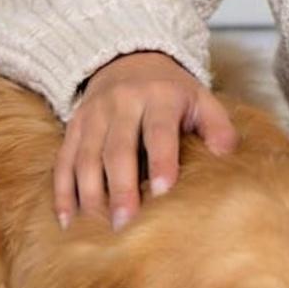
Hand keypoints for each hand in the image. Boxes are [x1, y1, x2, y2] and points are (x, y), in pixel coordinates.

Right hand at [57, 50, 238, 228]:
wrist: (129, 59)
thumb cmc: (172, 92)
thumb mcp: (201, 99)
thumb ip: (217, 125)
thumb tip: (225, 154)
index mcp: (159, 97)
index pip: (158, 130)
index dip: (161, 160)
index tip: (162, 192)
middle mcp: (122, 103)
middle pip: (117, 149)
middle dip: (120, 187)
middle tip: (124, 223)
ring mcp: (93, 115)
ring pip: (86, 157)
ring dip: (89, 194)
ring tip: (96, 227)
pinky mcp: (74, 126)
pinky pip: (64, 160)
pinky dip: (63, 191)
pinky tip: (67, 220)